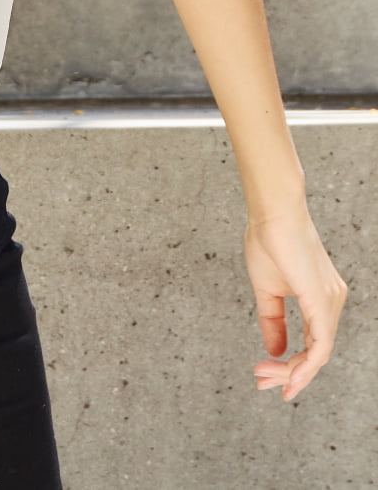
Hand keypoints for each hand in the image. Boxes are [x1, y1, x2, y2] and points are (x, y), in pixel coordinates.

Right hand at [245, 205, 347, 401]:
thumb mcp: (267, 289)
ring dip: (291, 371)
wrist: (272, 211)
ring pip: (318, 354)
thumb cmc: (269, 240)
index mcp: (321, 298)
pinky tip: (288, 374)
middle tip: (261, 383)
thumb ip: (273, 321)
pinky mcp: (322, 300)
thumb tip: (275, 351)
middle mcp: (333, 301)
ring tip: (262, 375)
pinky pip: (320, 344)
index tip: (264, 375)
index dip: (292, 366)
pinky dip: (305, 365)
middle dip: (289, 374)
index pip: (313, 344)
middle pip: (316, 353)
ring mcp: (331, 301)